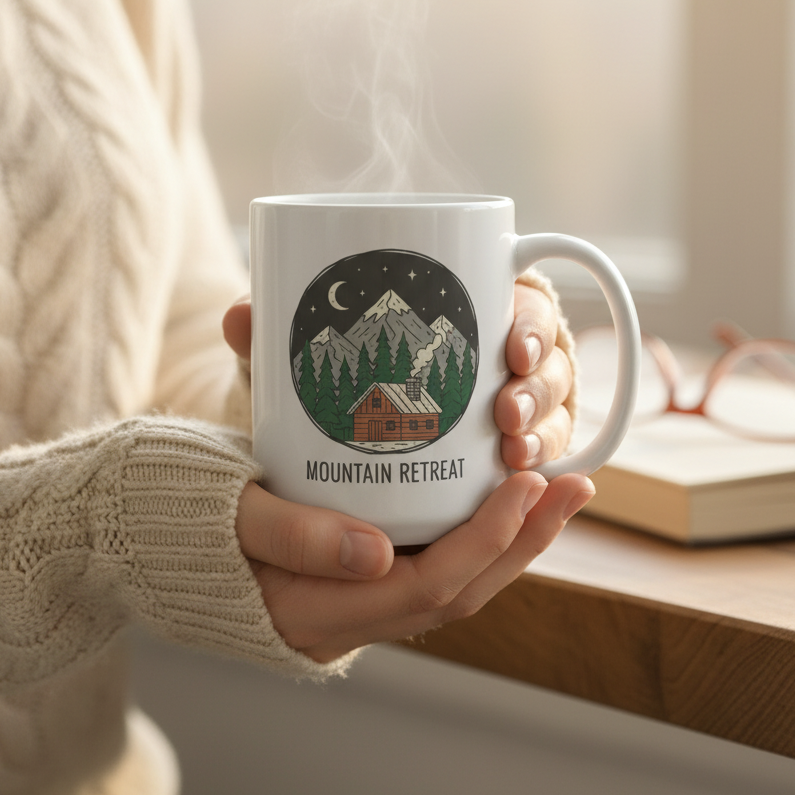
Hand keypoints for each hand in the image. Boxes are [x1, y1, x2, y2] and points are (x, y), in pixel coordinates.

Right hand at [223, 285, 590, 661]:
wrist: (157, 522)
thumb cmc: (187, 507)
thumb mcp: (227, 508)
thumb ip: (289, 529)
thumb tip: (373, 553)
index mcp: (314, 616)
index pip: (426, 591)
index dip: (484, 543)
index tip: (523, 482)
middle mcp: (347, 619)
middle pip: (460, 591)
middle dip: (523, 538)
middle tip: (572, 482)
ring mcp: (356, 597)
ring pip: (456, 579)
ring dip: (515, 536)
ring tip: (564, 486)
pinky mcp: (360, 570)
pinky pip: (435, 559)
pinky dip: (479, 528)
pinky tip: (510, 490)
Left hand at [224, 281, 575, 470]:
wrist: (325, 439)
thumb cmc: (324, 385)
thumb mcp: (297, 365)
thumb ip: (274, 342)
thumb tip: (240, 317)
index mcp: (468, 310)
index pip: (523, 305)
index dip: (531, 326)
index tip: (512, 351)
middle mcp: (503, 359)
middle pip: (551, 365)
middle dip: (541, 391)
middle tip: (508, 414)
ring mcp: (513, 412)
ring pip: (555, 420)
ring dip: (545, 438)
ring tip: (516, 460)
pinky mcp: (502, 463)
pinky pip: (540, 471)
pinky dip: (541, 481)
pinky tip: (529, 489)